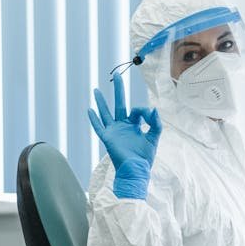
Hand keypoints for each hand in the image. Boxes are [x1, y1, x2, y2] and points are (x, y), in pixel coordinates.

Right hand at [88, 71, 161, 199]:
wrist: (135, 171)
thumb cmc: (145, 158)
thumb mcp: (153, 138)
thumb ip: (155, 123)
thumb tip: (154, 108)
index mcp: (135, 125)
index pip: (137, 110)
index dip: (144, 110)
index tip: (150, 115)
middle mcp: (123, 126)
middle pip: (120, 104)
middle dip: (119, 90)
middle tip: (117, 75)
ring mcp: (114, 131)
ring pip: (106, 113)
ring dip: (101, 102)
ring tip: (96, 89)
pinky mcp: (108, 138)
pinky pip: (99, 127)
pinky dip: (94, 119)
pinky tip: (89, 110)